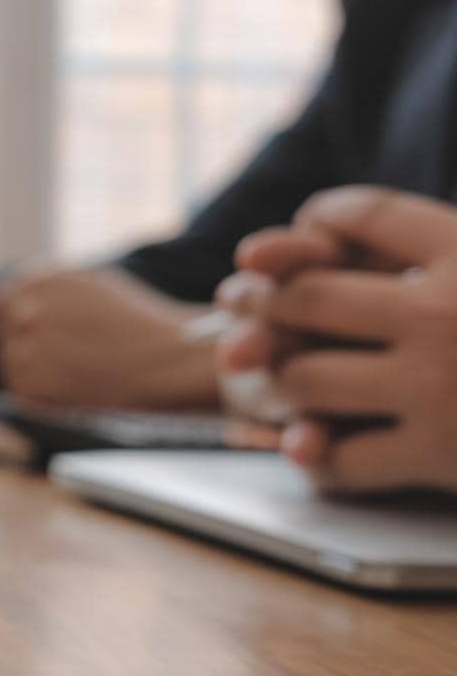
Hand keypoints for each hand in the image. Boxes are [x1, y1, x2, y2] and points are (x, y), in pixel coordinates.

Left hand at [0, 267, 217, 408]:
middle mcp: (28, 308)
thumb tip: (18, 303)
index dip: (13, 320)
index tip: (30, 336)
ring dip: (32, 371)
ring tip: (74, 375)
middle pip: (4, 333)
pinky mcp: (32, 383)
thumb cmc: (140, 322)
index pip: (1, 302)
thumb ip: (51, 289)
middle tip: (62, 362)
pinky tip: (71, 391)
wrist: (169, 358)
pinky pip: (20, 390)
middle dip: (25, 345)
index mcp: (41, 280)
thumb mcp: (93, 284)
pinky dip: (39, 395)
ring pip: (10, 362)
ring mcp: (26, 345)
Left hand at [218, 186, 456, 493]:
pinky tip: (307, 449)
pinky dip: (316, 458)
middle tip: (240, 307)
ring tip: (269, 383)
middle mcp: (448, 312)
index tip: (300, 231)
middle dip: (264, 301)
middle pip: (310, 293)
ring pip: (309, 378)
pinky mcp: (445, 457)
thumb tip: (343, 225)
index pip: (365, 212)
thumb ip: (436, 247)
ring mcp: (440, 386)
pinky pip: (345, 462)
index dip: (320, 219)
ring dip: (278, 382)